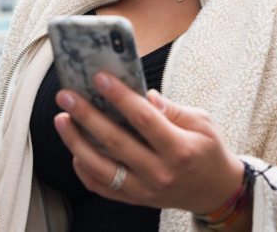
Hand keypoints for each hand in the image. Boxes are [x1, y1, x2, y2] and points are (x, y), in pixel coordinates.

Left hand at [54, 72, 247, 217]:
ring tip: (62, 119)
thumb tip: (144, 95)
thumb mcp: (203, 122)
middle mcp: (159, 172)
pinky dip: (84, 169)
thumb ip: (172, 110)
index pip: (144, 119)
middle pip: (115, 142)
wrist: (215, 190)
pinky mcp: (135, 199)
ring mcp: (144, 189)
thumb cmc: (209, 150)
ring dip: (76, 142)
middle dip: (87, 116)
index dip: (120, 97)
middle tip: (67, 96)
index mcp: (179, 149)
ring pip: (100, 167)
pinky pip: (101, 187)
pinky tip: (75, 149)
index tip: (100, 78)